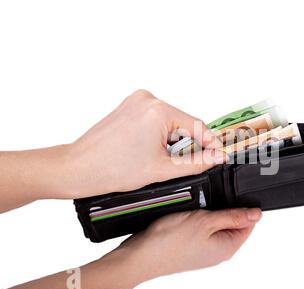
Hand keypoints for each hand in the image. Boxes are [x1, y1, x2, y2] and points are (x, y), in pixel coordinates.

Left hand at [0, 89, 226, 210]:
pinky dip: (159, 135)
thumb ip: (197, 162)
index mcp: (158, 109)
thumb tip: (218, 157)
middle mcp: (147, 98)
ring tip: (160, 161)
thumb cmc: (111, 169)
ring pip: (169, 122)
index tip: (219, 156)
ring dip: (172, 141)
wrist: (78, 168)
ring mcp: (136, 100)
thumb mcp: (163, 169)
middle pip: (183, 123)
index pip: (197, 126)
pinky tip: (149, 152)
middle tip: (184, 166)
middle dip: (187, 145)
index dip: (211, 144)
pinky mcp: (129, 106)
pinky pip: (155, 120)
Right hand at [112, 207, 262, 281]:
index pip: (249, 224)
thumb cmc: (170, 241)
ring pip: (216, 225)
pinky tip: (187, 216)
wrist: (142, 255)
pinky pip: (202, 231)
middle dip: (224, 209)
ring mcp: (205, 252)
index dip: (243, 206)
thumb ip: (233, 217)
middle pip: (233, 224)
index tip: (233, 194)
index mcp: (228, 247)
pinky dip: (198, 220)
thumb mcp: (207, 221)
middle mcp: (219, 252)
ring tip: (196, 208)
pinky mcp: (192, 249)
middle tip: (210, 201)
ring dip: (209, 213)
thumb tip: (256, 214)